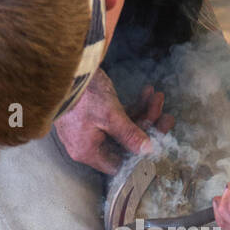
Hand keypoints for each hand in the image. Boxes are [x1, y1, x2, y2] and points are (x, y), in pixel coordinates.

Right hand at [53, 73, 173, 174]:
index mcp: (88, 151)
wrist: (64, 65)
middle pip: (125, 143)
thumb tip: (147, 151)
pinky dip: (132, 105)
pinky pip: (116, 115)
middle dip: (147, 127)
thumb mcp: (110, 116)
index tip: (158, 141)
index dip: (140, 156)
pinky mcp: (91, 112)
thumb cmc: (82, 94)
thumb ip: (130, 135)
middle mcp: (87, 142)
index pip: (119, 164)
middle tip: (166, 116)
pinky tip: (146, 93)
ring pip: (123, 126)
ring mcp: (89, 127)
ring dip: (142, 112)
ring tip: (158, 97)